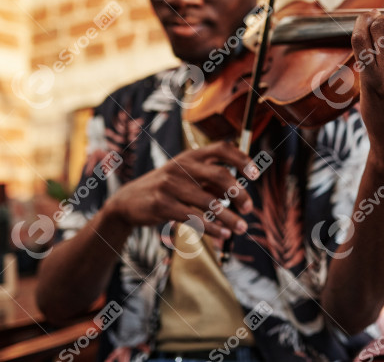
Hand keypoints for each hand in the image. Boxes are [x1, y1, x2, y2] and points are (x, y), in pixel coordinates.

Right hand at [106, 141, 254, 238]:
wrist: (128, 201)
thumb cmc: (167, 188)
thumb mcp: (187, 176)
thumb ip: (211, 180)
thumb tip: (241, 192)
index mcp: (191, 155)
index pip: (222, 148)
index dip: (242, 159)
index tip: (256, 174)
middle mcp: (182, 166)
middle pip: (219, 175)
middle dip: (239, 193)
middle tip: (249, 208)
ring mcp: (170, 185)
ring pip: (209, 202)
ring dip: (229, 218)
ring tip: (241, 228)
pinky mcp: (162, 205)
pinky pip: (194, 218)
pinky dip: (212, 228)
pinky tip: (223, 234)